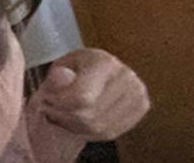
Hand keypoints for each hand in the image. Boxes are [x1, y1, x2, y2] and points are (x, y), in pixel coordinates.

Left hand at [30, 49, 149, 142]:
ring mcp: (137, 91)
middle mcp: (126, 75)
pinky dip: (94, 132)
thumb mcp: (58, 69)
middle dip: (66, 117)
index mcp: (105, 62)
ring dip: (79, 126)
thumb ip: (56, 77)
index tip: (50, 99)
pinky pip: (112, 132)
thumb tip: (60, 76)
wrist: (94, 78)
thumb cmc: (73, 73)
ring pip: (100, 127)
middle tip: (57, 108)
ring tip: (71, 113)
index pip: (82, 98)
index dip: (60, 105)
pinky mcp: (142, 105)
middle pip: (90, 116)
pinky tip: (87, 120)